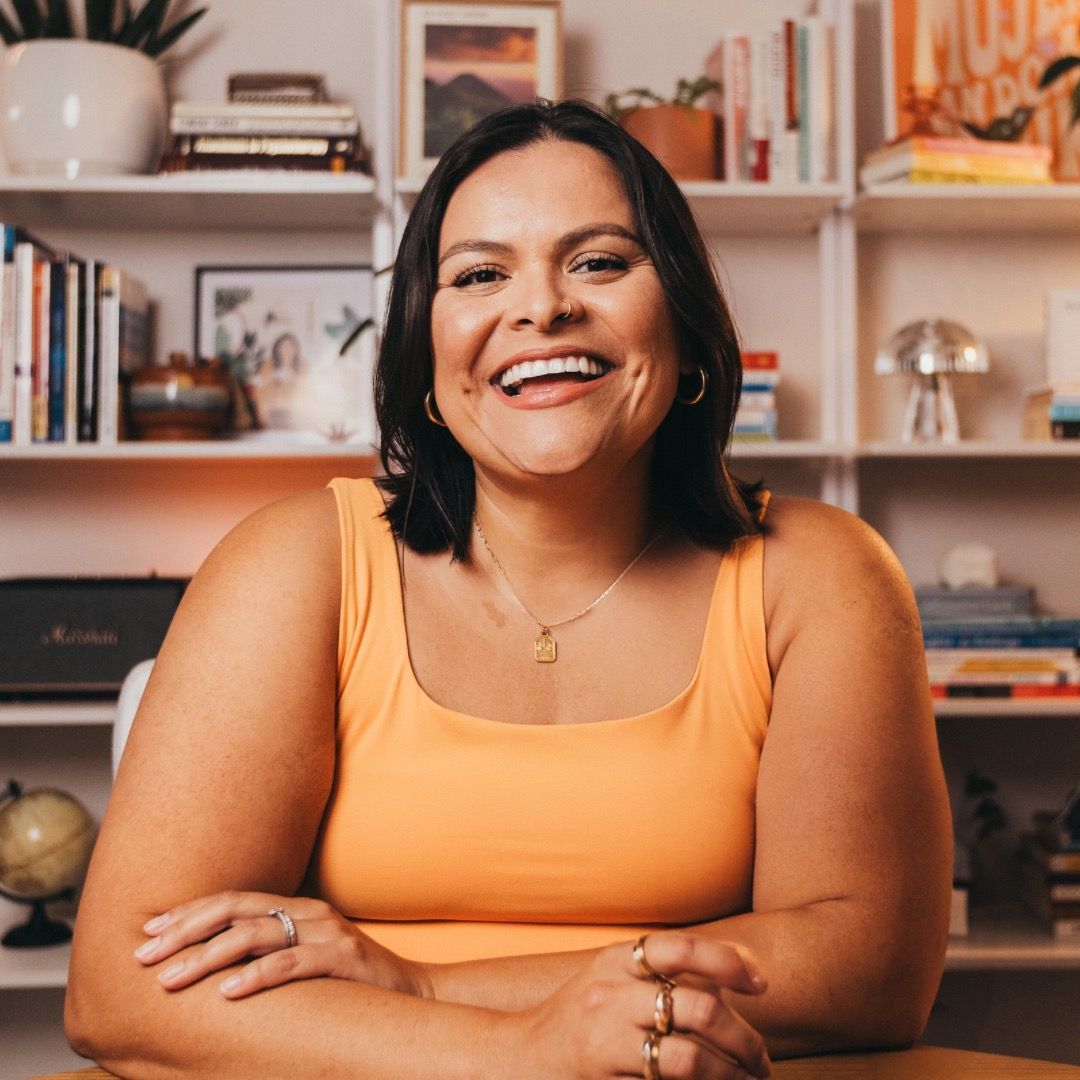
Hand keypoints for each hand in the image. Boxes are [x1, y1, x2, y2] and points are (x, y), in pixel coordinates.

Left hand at [134, 891, 433, 1000]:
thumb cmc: (350, 985)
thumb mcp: (305, 961)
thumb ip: (270, 955)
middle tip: (143, 955)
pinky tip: (227, 993)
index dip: (188, 913)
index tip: (147, 931)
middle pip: (234, 911)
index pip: (231, 901)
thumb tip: (212, 972)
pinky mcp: (343, 958)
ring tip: (171, 978)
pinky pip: (292, 963)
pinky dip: (256, 977)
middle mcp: (308, 912)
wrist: (413, 995)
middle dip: (184, 931)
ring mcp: (327, 931)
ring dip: (206, 957)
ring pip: (254, 935)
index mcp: (296, 908)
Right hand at [511, 932, 770, 1079]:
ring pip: (690, 1057)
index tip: (760, 984)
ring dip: (731, 1074)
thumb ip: (663, 973)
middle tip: (761, 1060)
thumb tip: (740, 976)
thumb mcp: (614, 979)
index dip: (728, 960)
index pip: (682, 947)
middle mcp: (612, 992)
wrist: (521, 1055)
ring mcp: (607, 1038)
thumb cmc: (583, 1016)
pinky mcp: (605, 1076)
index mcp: (619, 959)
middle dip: (743, 1038)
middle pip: (699, 1007)